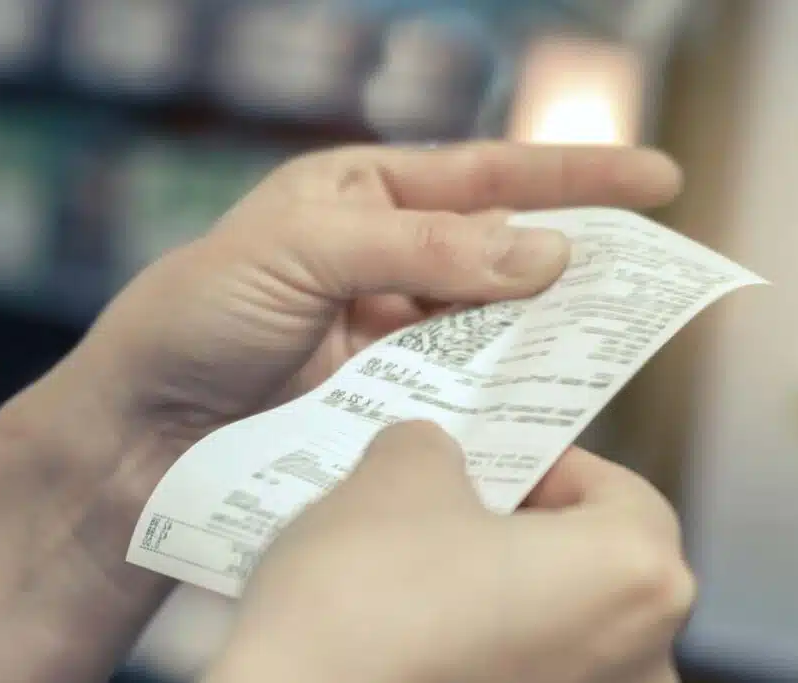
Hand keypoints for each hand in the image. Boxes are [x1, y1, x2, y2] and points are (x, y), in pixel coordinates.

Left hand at [67, 142, 680, 476]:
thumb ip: (422, 248)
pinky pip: (469, 390)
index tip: (655, 179)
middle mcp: (391, 259)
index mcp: (365, 195)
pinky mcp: (396, 399)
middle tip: (653, 275)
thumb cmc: (196, 317)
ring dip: (550, 335)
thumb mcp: (303, 251)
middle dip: (578, 261)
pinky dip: (509, 394)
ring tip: (614, 342)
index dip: (573, 177)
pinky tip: (546, 400)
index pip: (487, 175)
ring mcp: (398, 333)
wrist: (142, 432)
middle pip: (506, 252)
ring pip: (497, 327)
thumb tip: (542, 255)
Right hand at [205, 421, 693, 682]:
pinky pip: (525, 678)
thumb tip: (432, 456)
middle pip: (595, 570)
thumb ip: (435, 447)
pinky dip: (484, 657)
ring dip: (504, 600)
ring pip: (562, 634)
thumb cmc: (367, 604)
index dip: (549, 467)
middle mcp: (642, 666)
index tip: (493, 464)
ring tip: (424, 576)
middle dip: (525, 534)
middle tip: (453, 511)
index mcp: (636, 580)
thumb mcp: (399, 477)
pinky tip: (418, 641)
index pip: (620, 496)